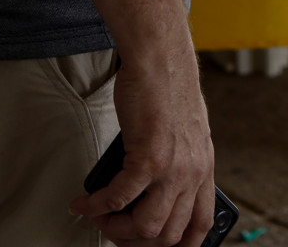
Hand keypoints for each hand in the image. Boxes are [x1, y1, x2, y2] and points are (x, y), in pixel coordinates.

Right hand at [70, 45, 216, 246]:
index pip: (199, 224)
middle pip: (168, 234)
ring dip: (117, 229)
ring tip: (100, 216)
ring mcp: (173, 168)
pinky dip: (97, 206)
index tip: (153, 245)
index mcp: (203, 168)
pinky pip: (118, 198)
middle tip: (114, 229)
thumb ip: (179, 160)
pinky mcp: (148, 157)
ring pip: (146, 227)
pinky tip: (85, 202)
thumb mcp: (187, 131)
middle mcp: (193, 173)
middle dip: (135, 240)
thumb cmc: (167, 88)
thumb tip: (154, 187)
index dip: (177, 244)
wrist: (160, 60)